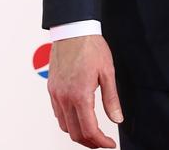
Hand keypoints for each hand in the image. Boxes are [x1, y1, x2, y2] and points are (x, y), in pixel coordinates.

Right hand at [47, 34, 121, 148]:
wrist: (73, 30)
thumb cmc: (91, 46)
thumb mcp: (108, 72)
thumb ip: (111, 98)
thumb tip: (117, 119)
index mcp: (80, 95)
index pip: (89, 130)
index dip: (100, 142)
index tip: (110, 144)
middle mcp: (65, 98)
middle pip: (75, 133)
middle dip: (90, 142)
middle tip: (103, 141)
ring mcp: (56, 94)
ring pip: (64, 126)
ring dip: (78, 133)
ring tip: (92, 132)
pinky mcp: (52, 89)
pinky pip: (58, 114)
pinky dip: (68, 122)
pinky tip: (78, 117)